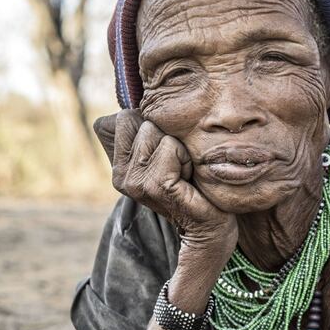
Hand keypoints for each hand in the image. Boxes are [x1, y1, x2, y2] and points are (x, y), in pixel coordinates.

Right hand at [94, 110, 237, 256]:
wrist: (210, 226)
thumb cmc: (194, 185)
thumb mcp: (167, 154)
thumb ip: (148, 131)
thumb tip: (137, 102)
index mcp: (119, 165)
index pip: (124, 118)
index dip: (154, 128)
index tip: (168, 156)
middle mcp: (120, 174)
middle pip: (140, 120)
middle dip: (168, 137)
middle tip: (178, 166)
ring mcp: (134, 182)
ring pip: (155, 132)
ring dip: (179, 148)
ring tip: (185, 173)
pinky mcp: (154, 186)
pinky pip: (170, 148)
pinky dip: (186, 158)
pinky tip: (189, 180)